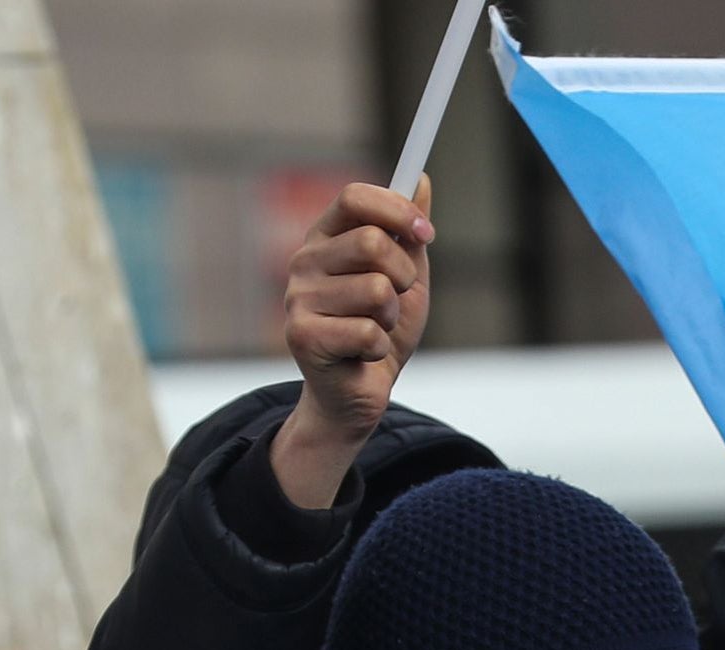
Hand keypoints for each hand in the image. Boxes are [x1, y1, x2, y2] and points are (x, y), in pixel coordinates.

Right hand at [274, 180, 435, 509]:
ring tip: (375, 330)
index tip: (425, 234)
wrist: (358, 394)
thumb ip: (409, 232)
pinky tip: (363, 355)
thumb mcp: (405, 277)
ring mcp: (299, 299)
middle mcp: (305, 262)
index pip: (355, 197)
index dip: (396, 210)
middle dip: (403, 276)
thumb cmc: (379, 331)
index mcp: (326, 238)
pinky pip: (368, 332)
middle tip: (395, 300)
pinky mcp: (303, 337)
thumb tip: (421, 179)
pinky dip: (380, 348)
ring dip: (390, 317)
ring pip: (375, 290)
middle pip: (372, 242)